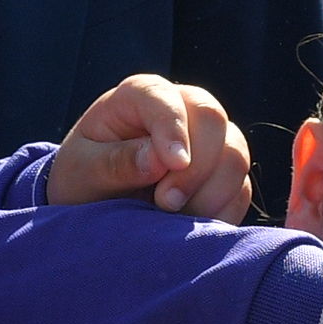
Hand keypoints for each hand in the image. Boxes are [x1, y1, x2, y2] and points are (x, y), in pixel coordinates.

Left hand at [47, 76, 253, 218]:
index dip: (174, 129)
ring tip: (171, 218)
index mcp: (140, 96)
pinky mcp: (224, 175)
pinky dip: (219, 214)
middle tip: (164, 204)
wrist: (95, 205)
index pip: (168, 100)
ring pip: (235, 156)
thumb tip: (159, 160)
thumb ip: (116, 163)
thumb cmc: (82, 177)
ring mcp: (209, 142)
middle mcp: (182, 109)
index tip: (173, 165)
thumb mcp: (83, 171)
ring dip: (209, 194)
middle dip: (195, 168)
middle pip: (213, 120)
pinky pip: (240, 191)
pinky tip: (188, 227)